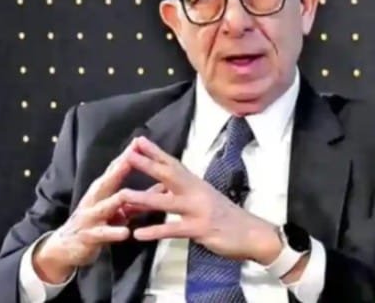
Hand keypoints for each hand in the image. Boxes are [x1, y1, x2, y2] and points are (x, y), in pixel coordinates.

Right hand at [33, 138, 158, 282]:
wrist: (67, 247)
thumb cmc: (97, 223)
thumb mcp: (117, 210)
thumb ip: (138, 200)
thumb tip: (162, 186)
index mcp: (102, 190)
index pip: (115, 169)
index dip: (127, 156)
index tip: (139, 141)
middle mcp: (95, 200)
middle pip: (108, 182)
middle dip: (120, 169)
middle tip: (131, 156)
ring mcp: (90, 217)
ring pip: (104, 206)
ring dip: (115, 201)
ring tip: (126, 195)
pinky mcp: (89, 235)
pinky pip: (102, 233)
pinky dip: (113, 232)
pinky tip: (125, 233)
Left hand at [120, 137, 281, 263]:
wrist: (252, 233)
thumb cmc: (225, 216)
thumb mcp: (203, 199)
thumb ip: (180, 193)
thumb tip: (156, 189)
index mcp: (196, 183)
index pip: (173, 164)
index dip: (155, 152)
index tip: (138, 140)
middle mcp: (196, 192)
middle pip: (169, 175)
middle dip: (147, 164)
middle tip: (128, 154)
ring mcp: (198, 210)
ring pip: (166, 202)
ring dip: (143, 198)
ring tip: (122, 195)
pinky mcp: (200, 229)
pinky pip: (173, 229)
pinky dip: (155, 231)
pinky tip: (138, 234)